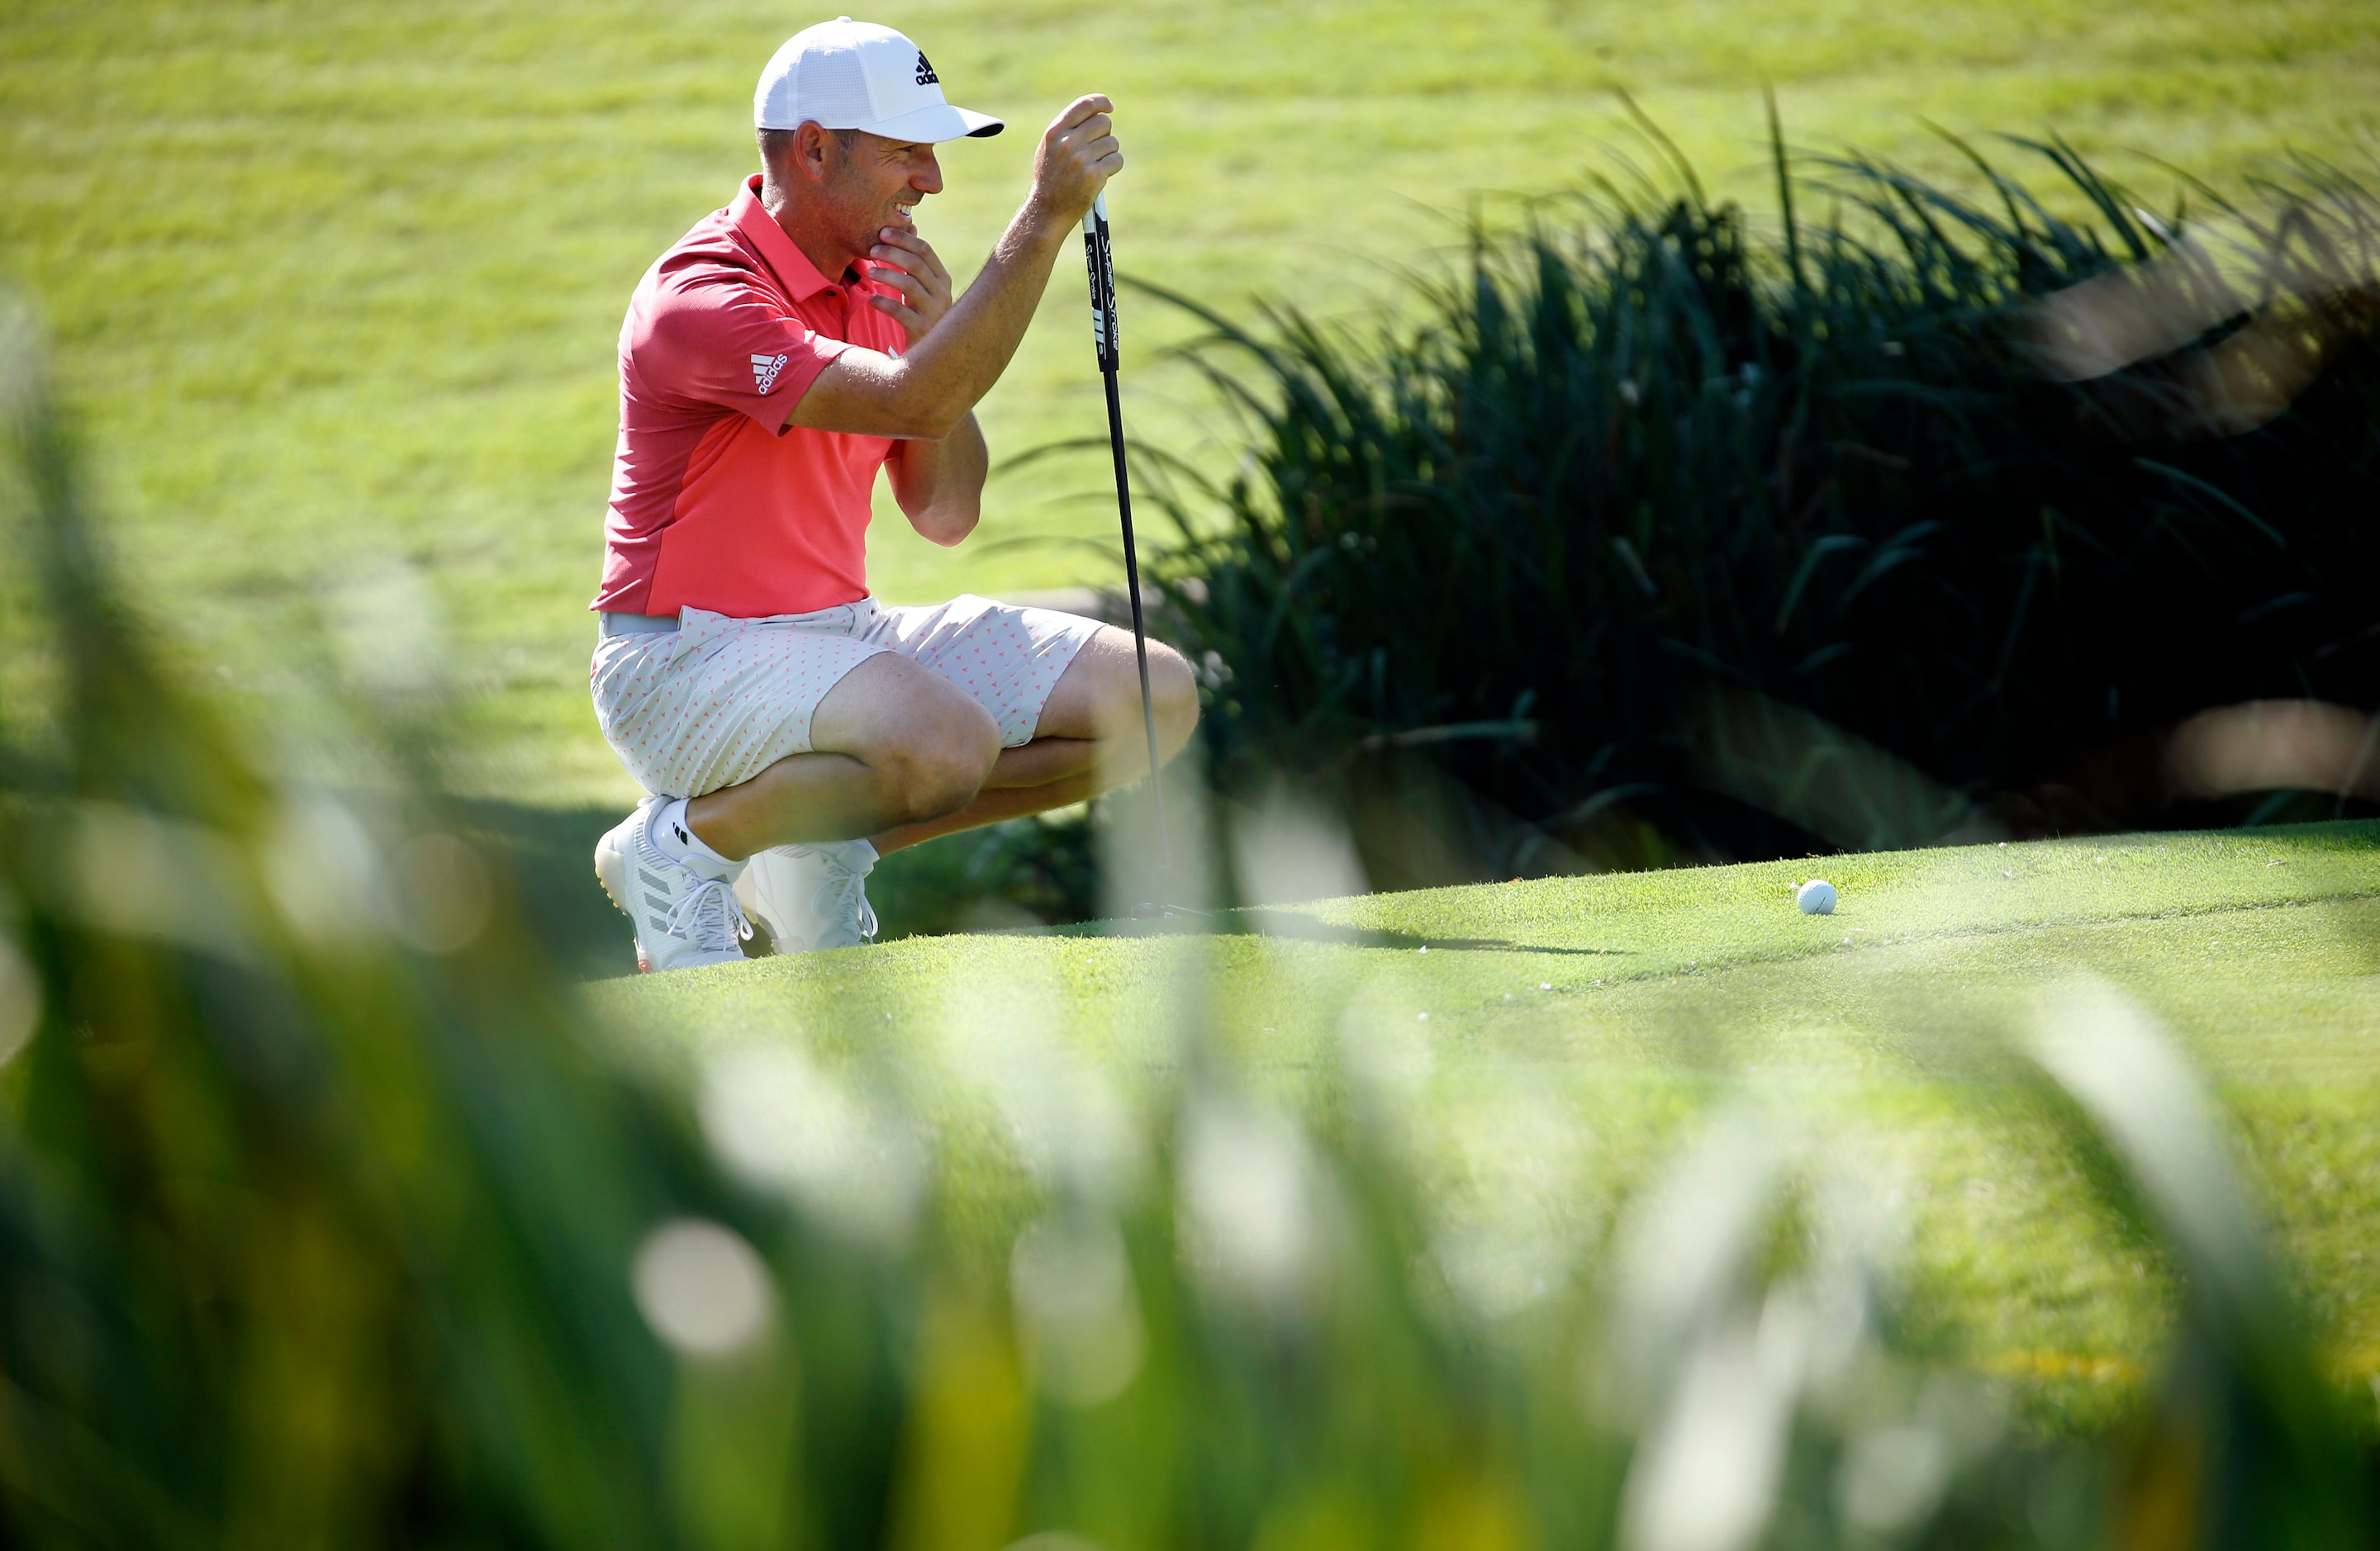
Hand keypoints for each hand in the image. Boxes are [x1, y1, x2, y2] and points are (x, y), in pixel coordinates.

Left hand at [865, 225, 954, 350]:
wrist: (931, 355)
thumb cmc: (922, 315)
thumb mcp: (923, 287)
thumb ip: (917, 261)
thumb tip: (911, 227)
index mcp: (942, 279)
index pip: (925, 250)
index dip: (902, 238)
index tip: (882, 232)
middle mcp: (942, 294)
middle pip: (916, 264)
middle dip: (891, 253)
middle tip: (871, 250)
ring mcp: (934, 313)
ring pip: (909, 285)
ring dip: (886, 274)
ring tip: (869, 272)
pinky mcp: (922, 331)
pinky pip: (901, 312)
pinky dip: (883, 303)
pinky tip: (871, 299)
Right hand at [1027, 94, 1121, 229]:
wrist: (1047, 211)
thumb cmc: (1050, 178)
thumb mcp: (1049, 148)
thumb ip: (1068, 128)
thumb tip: (1095, 110)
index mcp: (1055, 132)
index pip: (1084, 105)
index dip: (1101, 102)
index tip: (1109, 108)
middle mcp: (1067, 143)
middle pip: (1103, 123)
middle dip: (1105, 134)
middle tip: (1097, 149)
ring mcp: (1081, 160)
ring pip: (1112, 143)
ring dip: (1109, 153)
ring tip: (1095, 165)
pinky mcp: (1094, 176)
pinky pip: (1117, 160)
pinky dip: (1113, 166)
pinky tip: (1101, 175)